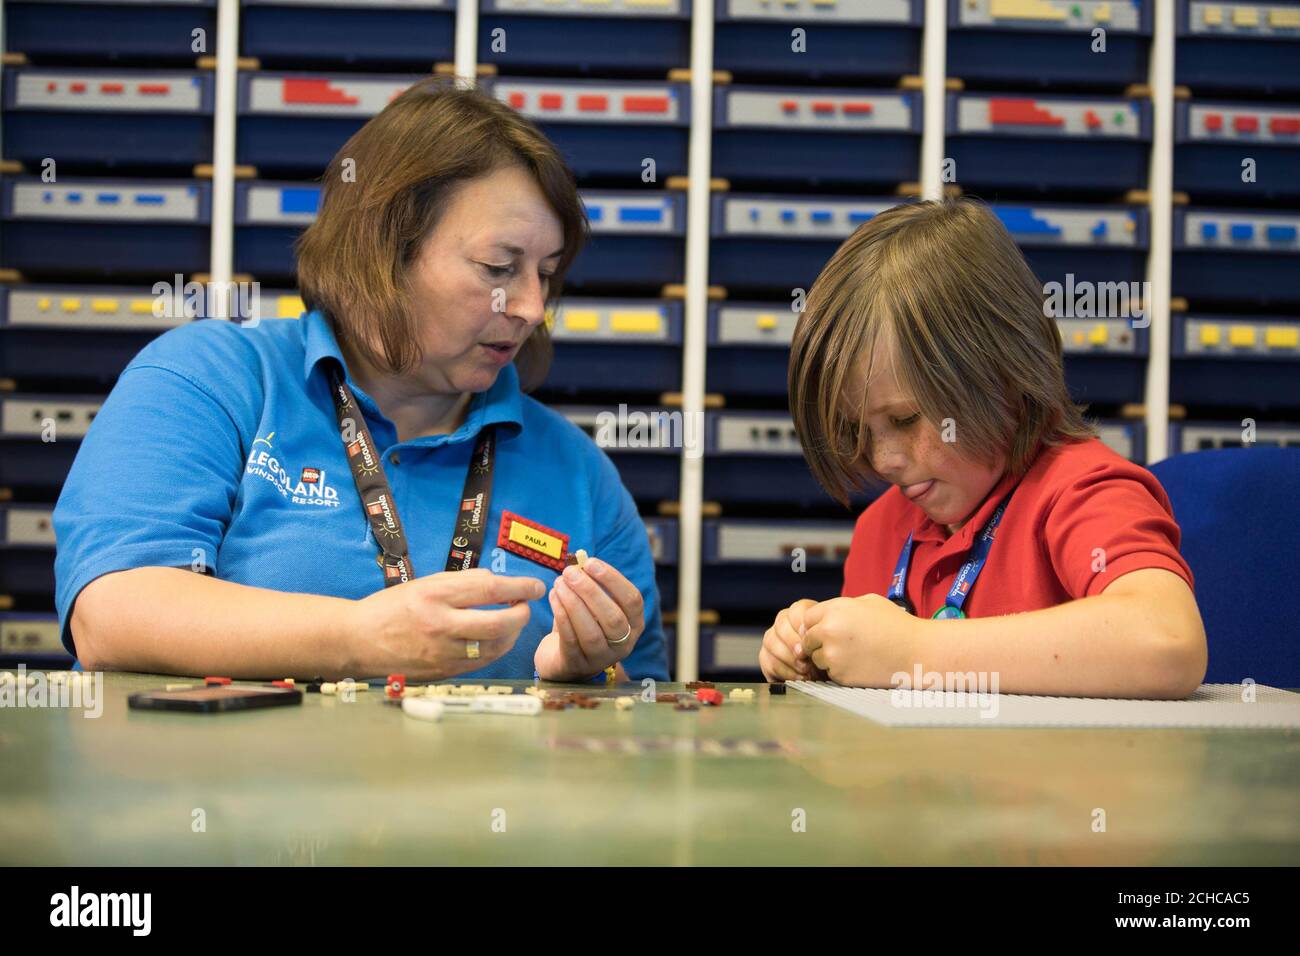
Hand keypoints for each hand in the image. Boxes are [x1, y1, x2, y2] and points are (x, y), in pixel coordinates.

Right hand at [349, 568, 543, 679]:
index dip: (519, 586)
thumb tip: (497, 581)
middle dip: (521, 614)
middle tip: (524, 606)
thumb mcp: (424, 584)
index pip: (489, 589)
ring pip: (494, 646)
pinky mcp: (443, 671)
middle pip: (498, 623)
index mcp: (434, 596)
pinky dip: (497, 649)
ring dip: (512, 634)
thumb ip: (462, 581)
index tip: (536, 585)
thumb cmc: (392, 607)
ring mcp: (442, 652)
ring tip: (512, 621)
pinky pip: (482, 662)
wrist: (358, 641)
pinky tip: (497, 639)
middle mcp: (440, 625)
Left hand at [535, 557, 644, 680]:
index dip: (613, 580)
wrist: (562, 660)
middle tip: (570, 572)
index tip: (590, 562)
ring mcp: (600, 658)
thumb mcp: (594, 606)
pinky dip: (560, 614)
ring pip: (590, 631)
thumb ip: (592, 585)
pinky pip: (570, 639)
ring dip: (572, 602)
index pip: (633, 601)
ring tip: (559, 582)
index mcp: (634, 625)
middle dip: (590, 590)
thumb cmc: (583, 624)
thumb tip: (580, 560)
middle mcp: (623, 644)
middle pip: (613, 617)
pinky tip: (553, 596)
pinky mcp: (576, 664)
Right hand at [759, 599, 825, 682]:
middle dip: (793, 643)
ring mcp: (771, 639)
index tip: (811, 639)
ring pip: (772, 642)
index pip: (796, 611)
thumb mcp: (828, 643)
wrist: (821, 672)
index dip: (802, 626)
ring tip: (805, 670)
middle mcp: (782, 624)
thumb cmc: (827, 653)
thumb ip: (822, 638)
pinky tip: (798, 676)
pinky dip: (785, 672)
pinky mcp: (765, 657)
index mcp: (799, 614)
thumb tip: (816, 643)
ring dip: (789, 659)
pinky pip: (769, 661)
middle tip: (805, 656)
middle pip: (781, 625)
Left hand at [801, 593, 924, 686]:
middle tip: (842, 644)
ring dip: (827, 658)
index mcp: (835, 609)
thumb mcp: (869, 601)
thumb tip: (823, 616)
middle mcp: (829, 631)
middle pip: (807, 639)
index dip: (817, 624)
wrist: (916, 653)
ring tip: (853, 654)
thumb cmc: (896, 625)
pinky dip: (838, 670)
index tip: (829, 629)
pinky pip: (829, 672)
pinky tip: (858, 665)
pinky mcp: (839, 674)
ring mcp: (833, 654)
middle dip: (819, 642)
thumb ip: (841, 606)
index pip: (807, 618)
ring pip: (815, 658)